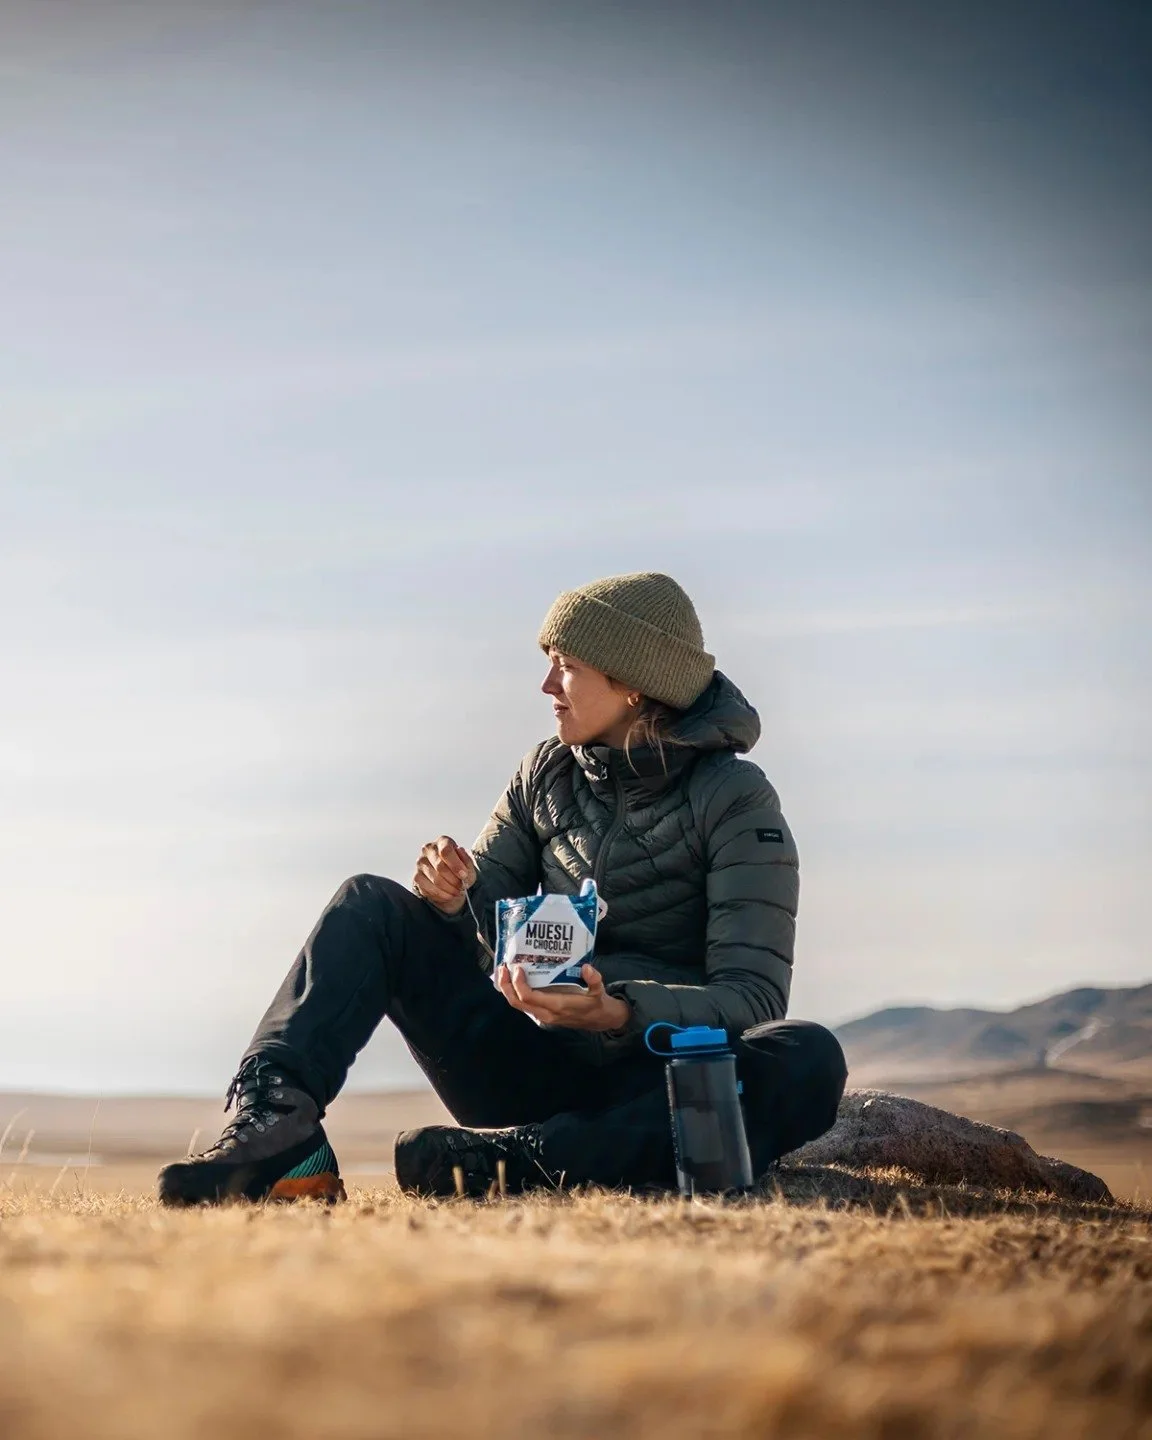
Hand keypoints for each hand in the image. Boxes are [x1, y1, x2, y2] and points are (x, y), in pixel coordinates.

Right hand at [412, 835, 476, 915]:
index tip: (464, 875)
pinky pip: (429, 889)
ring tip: (457, 892)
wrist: (448, 876)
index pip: (446, 851)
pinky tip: (449, 895)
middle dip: (454, 880)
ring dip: (449, 889)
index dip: (456, 865)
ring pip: (435, 879)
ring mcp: (420, 863)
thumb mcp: (467, 863)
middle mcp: (428, 849)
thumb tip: (460, 852)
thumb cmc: (458, 867)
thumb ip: (466, 860)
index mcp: (442, 841)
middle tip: (462, 887)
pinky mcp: (417, 877)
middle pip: (440, 866)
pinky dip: (442, 895)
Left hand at [496, 962, 631, 1032]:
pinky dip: (515, 993)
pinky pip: (523, 1005)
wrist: (598, 1019)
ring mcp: (542, 1015)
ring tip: (504, 971)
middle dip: (506, 986)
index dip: (519, 984)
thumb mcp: (599, 990)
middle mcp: (546, 1013)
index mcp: (557, 1006)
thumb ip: (594, 979)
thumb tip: (586, 968)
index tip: (517, 968)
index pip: (529, 997)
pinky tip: (513, 980)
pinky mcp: (542, 1013)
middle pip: (517, 1003)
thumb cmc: (596, 1003)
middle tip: (502, 967)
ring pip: (518, 1005)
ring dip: (508, 989)